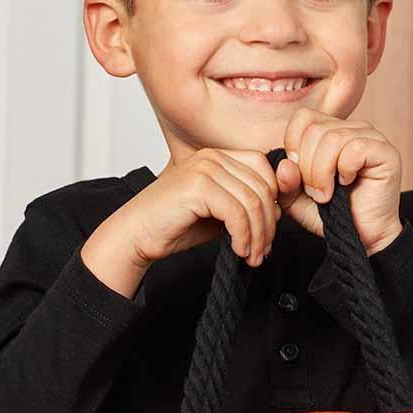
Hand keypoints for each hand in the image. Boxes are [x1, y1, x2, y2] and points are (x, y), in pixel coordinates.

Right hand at [115, 147, 281, 268]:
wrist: (135, 234)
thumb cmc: (172, 225)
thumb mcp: (217, 212)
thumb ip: (243, 205)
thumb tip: (277, 211)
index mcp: (217, 157)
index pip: (263, 168)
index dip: (274, 200)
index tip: (268, 230)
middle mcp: (212, 157)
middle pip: (262, 186)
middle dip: (268, 224)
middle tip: (262, 250)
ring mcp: (204, 169)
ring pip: (253, 201)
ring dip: (258, 235)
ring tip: (252, 255)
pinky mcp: (198, 187)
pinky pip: (237, 212)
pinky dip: (244, 235)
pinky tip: (239, 250)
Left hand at [274, 108, 402, 255]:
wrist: (360, 237)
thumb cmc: (332, 215)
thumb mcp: (297, 200)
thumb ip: (285, 182)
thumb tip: (285, 164)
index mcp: (330, 131)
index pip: (303, 117)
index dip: (293, 145)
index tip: (298, 176)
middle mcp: (352, 128)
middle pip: (314, 129)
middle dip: (307, 167)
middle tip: (315, 192)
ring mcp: (371, 137)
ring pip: (332, 139)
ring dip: (322, 173)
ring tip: (327, 195)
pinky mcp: (385, 151)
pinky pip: (355, 148)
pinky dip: (344, 171)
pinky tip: (347, 184)